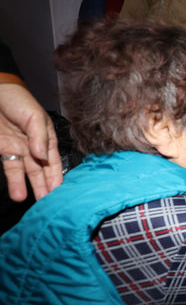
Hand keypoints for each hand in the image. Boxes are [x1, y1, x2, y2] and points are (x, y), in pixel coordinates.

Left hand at [0, 83, 62, 200]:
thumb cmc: (18, 100)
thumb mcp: (34, 116)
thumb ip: (40, 137)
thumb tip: (43, 157)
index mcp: (48, 138)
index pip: (55, 161)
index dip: (58, 176)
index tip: (61, 192)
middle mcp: (35, 147)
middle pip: (43, 171)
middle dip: (47, 187)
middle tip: (51, 204)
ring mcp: (19, 149)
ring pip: (28, 173)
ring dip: (31, 188)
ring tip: (35, 204)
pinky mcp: (4, 150)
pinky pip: (10, 168)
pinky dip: (14, 182)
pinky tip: (18, 193)